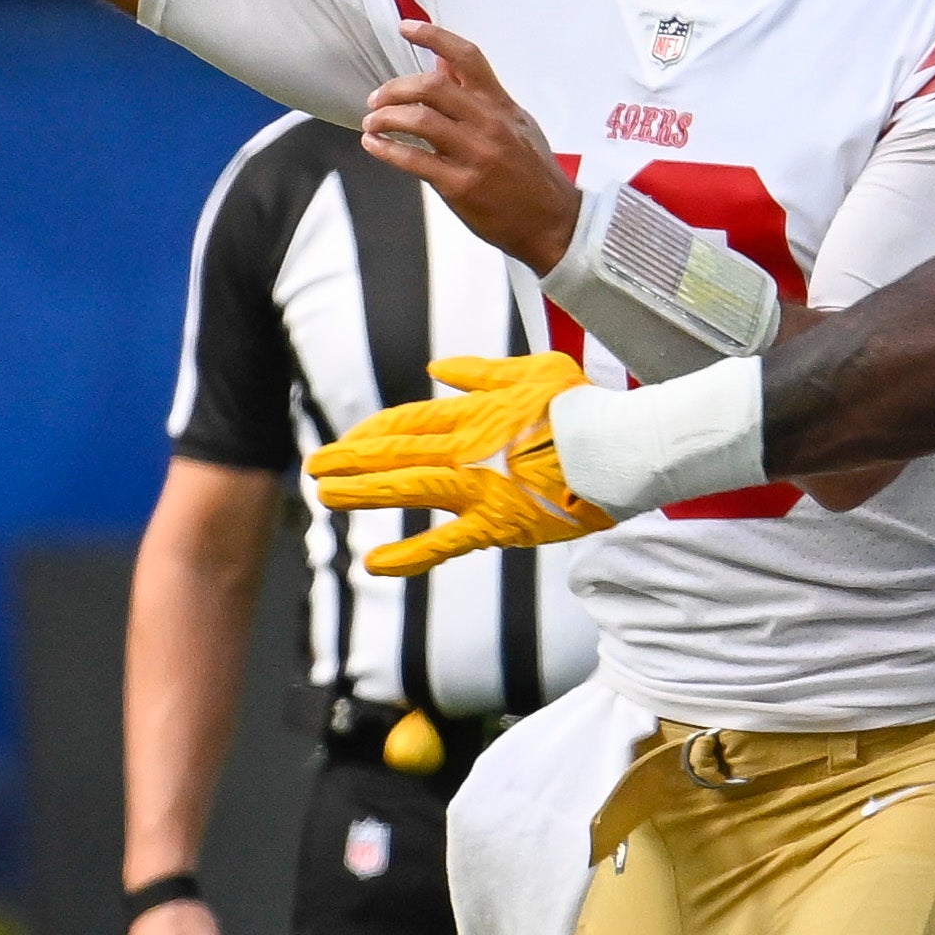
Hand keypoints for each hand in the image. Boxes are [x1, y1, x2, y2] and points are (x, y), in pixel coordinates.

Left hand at [307, 352, 617, 575]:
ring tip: (325, 498)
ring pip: (406, 490)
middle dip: (349, 461)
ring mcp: (478, 489)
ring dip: (362, 494)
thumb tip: (434, 369)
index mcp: (473, 415)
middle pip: (395, 453)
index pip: (408, 423)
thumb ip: (479, 373)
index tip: (346, 442)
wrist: (619, 449)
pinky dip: (408, 556)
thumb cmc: (584, 406)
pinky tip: (373, 564)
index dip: (372, 433)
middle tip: (314, 469)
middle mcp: (466, 450)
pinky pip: (444, 544)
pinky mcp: (497, 525)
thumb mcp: (532, 370)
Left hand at [361, 26, 581, 270]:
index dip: (433, 36)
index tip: (406, 28)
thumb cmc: (533, 172)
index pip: (466, 57)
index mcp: (500, 105)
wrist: (552, 222)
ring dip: (385, 117)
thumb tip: (443, 63)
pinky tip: (374, 145)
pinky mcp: (460, 186)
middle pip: (432, 86)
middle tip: (375, 99)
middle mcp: (487, 124)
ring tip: (371, 122)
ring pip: (419, 120)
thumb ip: (479, 94)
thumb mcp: (515, 123)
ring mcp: (474, 155)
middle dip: (395, 88)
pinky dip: (386, 149)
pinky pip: (414, 160)